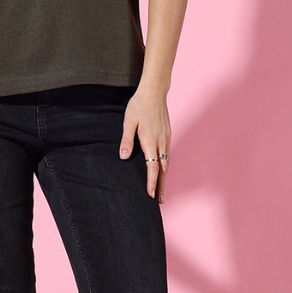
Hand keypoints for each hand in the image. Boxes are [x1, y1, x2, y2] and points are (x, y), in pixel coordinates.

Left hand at [119, 87, 170, 201]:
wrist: (155, 92)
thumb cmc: (139, 106)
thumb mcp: (128, 121)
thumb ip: (126, 140)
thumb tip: (123, 157)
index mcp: (150, 140)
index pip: (152, 166)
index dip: (151, 182)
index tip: (150, 194)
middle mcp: (161, 142)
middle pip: (162, 169)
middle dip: (160, 185)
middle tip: (158, 201)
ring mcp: (166, 138)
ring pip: (166, 163)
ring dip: (164, 178)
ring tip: (161, 190)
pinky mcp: (167, 135)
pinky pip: (167, 155)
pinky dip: (165, 167)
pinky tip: (162, 171)